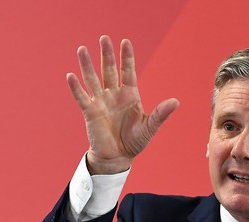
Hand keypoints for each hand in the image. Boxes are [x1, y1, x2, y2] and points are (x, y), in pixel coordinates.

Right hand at [67, 35, 178, 173]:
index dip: (126, 57)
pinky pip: (82, 97)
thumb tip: (176, 102)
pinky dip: (76, 87)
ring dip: (87, 65)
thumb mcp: (150, 127)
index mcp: (129, 95)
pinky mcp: (90, 112)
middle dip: (106, 55)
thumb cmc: (134, 142)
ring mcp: (101, 102)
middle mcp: (114, 95)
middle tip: (104, 38)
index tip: (125, 41)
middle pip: (108, 70)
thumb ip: (161, 113)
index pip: (127, 71)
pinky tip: (71, 75)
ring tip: (82, 49)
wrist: (118, 157)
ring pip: (92, 79)